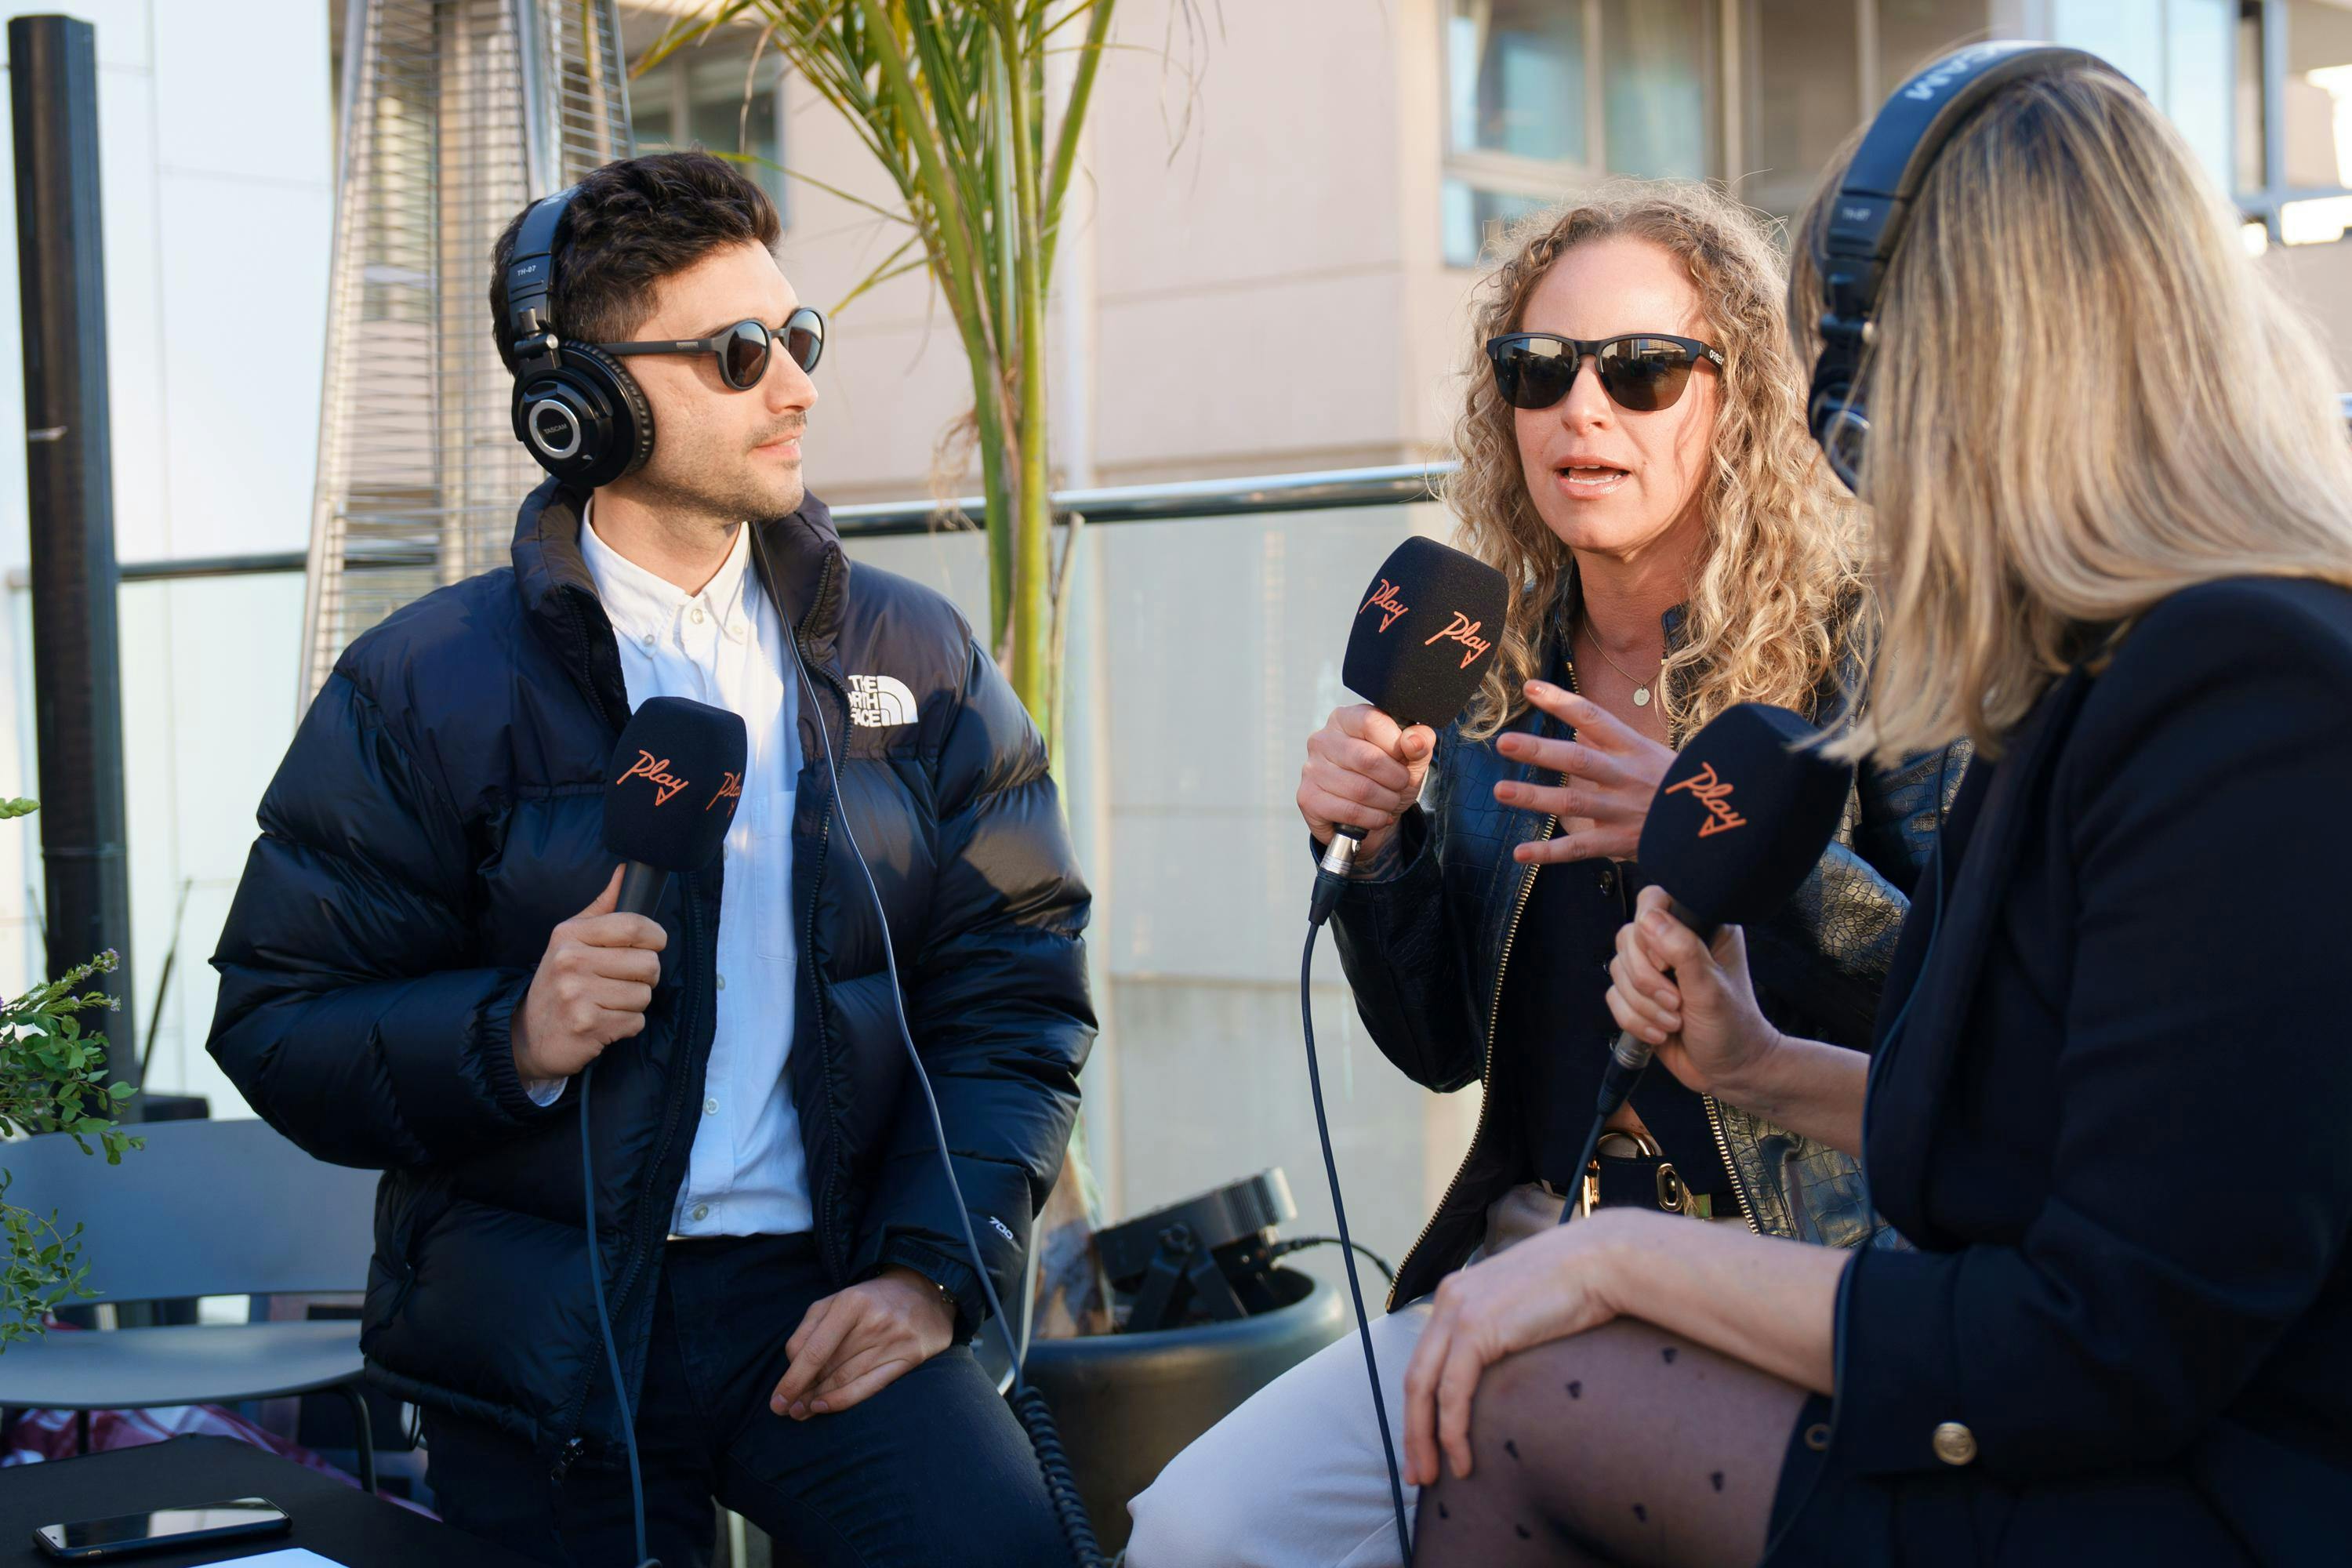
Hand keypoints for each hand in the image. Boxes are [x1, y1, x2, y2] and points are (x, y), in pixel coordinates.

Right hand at [510, 866, 666, 1083]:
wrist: (528, 1034)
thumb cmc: (560, 982)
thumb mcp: (572, 939)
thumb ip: (603, 907)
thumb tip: (624, 871)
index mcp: (570, 934)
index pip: (635, 926)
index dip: (655, 937)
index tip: (651, 945)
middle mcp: (570, 960)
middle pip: (648, 963)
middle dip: (646, 977)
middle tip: (623, 982)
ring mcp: (576, 994)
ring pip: (645, 995)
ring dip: (634, 1004)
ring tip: (607, 1003)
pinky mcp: (587, 1025)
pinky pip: (636, 1021)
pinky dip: (626, 1025)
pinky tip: (603, 1023)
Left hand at [770, 1266, 954, 1418]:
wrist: (924, 1291)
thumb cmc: (870, 1301)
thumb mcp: (836, 1301)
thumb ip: (809, 1329)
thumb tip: (792, 1368)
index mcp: (850, 1303)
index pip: (814, 1350)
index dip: (792, 1379)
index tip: (777, 1400)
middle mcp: (873, 1322)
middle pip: (828, 1368)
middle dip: (803, 1392)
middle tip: (785, 1409)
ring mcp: (893, 1341)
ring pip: (846, 1380)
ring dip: (819, 1400)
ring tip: (801, 1411)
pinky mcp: (909, 1357)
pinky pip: (870, 1387)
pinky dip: (844, 1401)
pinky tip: (825, 1406)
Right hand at [1297, 703, 1435, 859]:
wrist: (1369, 814)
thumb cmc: (1386, 777)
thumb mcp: (1410, 756)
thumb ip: (1420, 742)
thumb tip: (1413, 741)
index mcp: (1345, 719)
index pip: (1372, 722)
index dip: (1396, 744)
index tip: (1404, 758)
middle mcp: (1322, 740)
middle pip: (1368, 758)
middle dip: (1395, 779)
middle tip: (1400, 785)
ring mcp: (1312, 769)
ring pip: (1361, 789)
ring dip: (1386, 801)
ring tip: (1389, 801)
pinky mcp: (1308, 798)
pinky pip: (1350, 811)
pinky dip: (1373, 818)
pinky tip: (1378, 816)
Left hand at [1401, 1211, 1644, 1485]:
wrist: (1602, 1260)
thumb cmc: (1581, 1284)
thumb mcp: (1527, 1306)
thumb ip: (1506, 1330)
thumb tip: (1508, 1366)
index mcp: (1457, 1294)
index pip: (1426, 1360)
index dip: (1420, 1407)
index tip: (1425, 1444)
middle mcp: (1448, 1300)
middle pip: (1415, 1378)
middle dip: (1413, 1431)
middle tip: (1418, 1473)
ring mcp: (1458, 1312)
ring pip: (1424, 1390)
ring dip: (1425, 1439)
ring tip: (1434, 1476)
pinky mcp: (1476, 1329)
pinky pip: (1452, 1392)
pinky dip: (1452, 1431)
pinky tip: (1462, 1459)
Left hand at [1493, 681, 1672, 862]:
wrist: (1721, 823)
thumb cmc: (1677, 783)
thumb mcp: (1650, 753)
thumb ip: (1612, 744)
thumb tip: (1578, 731)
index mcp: (1633, 748)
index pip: (1594, 718)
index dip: (1562, 702)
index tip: (1529, 687)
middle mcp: (1625, 776)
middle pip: (1579, 760)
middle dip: (1540, 752)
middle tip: (1504, 742)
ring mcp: (1622, 810)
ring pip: (1574, 803)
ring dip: (1535, 798)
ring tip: (1500, 791)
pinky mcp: (1621, 842)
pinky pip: (1580, 849)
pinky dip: (1549, 853)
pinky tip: (1520, 852)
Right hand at [1606, 883, 1781, 1097]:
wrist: (1730, 1071)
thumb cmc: (1733, 1027)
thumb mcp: (1710, 988)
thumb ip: (1683, 950)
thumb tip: (1648, 918)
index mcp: (1700, 927)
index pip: (1654, 902)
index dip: (1650, 933)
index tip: (1667, 965)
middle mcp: (1673, 943)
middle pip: (1628, 938)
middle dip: (1646, 981)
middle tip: (1677, 1003)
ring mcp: (1653, 970)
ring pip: (1617, 970)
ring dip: (1643, 1006)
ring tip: (1674, 1023)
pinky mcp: (1639, 996)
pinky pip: (1613, 997)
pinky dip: (1633, 1020)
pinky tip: (1661, 1032)